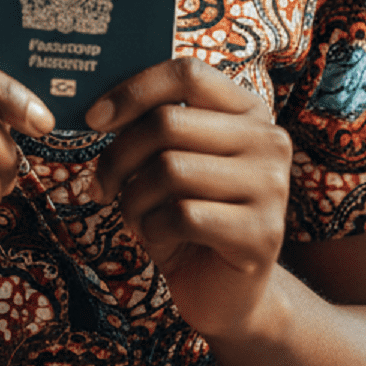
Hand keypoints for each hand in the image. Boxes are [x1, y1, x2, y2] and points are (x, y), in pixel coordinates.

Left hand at [85, 57, 291, 340]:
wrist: (224, 290)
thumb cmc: (187, 213)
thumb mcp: (171, 159)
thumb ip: (152, 122)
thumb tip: (98, 105)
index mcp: (247, 109)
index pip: (187, 74)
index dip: (133, 90)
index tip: (93, 119)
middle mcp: (268, 140)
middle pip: (167, 123)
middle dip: (118, 156)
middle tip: (101, 184)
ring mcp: (272, 187)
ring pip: (169, 170)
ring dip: (133, 199)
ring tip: (135, 217)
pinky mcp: (263, 234)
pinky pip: (182, 216)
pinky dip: (153, 229)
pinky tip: (159, 239)